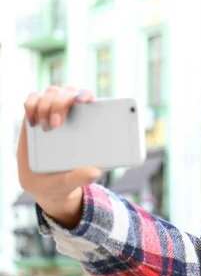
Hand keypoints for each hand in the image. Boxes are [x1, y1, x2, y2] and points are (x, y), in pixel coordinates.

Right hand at [17, 86, 100, 226]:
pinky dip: (31, 105)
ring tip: (44, 126)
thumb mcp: (72, 181)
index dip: (87, 95)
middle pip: (69, 93)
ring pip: (52, 93)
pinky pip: (32, 99)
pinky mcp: (36, 115)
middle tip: (56, 124)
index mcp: (89, 125)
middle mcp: (72, 114)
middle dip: (61, 103)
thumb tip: (95, 173)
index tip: (84, 101)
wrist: (43, 183)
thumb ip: (82, 177)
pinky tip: (32, 122)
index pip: (90, 100)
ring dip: (46, 104)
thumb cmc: (64, 179)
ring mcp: (53, 113)